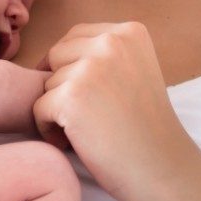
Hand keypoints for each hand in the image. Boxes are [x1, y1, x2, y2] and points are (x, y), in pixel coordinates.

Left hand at [33, 21, 197, 200]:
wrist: (162, 167)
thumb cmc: (147, 128)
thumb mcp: (136, 71)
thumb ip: (105, 56)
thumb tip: (51, 57)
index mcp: (129, 33)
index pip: (76, 36)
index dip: (72, 67)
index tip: (88, 95)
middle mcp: (111, 42)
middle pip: (57, 55)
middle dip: (63, 85)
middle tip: (86, 115)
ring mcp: (91, 68)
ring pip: (47, 83)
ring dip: (57, 108)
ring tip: (86, 130)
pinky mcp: (72, 97)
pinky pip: (38, 108)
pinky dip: (49, 129)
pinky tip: (75, 142)